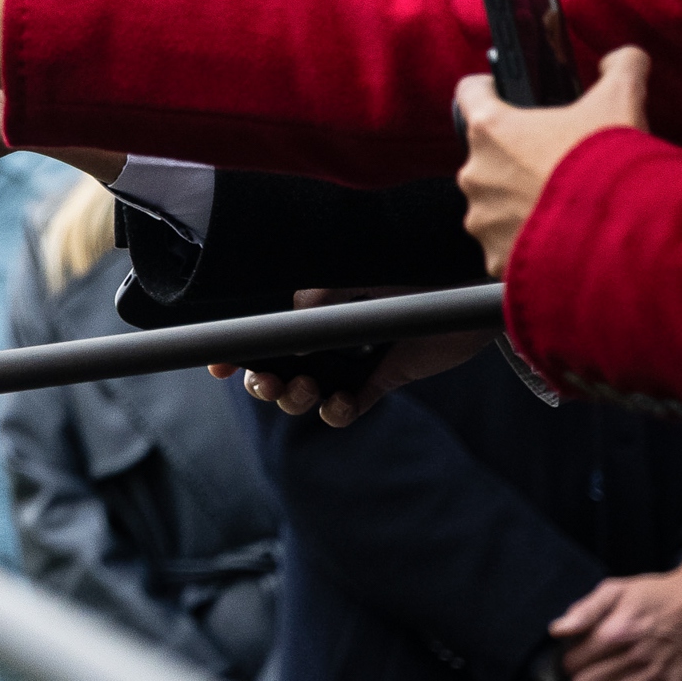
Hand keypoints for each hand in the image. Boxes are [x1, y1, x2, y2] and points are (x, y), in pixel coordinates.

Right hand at [216, 287, 489, 427]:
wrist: (462, 283)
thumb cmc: (405, 269)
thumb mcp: (347, 276)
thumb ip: (312, 300)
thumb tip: (289, 325)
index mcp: (310, 305)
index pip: (263, 331)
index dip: (236, 352)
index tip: (219, 367)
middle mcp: (327, 333)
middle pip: (278, 368)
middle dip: (263, 382)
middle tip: (269, 385)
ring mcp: (353, 356)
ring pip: (307, 391)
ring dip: (298, 399)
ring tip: (311, 392)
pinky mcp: (384, 375)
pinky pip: (349, 405)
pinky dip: (338, 411)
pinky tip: (340, 404)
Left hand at [453, 45, 648, 274]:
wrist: (622, 241)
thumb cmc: (609, 169)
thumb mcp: (621, 103)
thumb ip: (621, 69)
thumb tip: (625, 57)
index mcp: (492, 130)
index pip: (469, 94)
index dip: (487, 88)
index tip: (499, 91)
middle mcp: (476, 174)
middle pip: (487, 155)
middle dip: (517, 158)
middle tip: (556, 162)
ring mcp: (482, 219)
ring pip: (494, 204)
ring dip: (520, 203)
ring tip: (562, 205)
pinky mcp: (496, 258)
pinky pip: (505, 246)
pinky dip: (528, 243)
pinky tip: (561, 239)